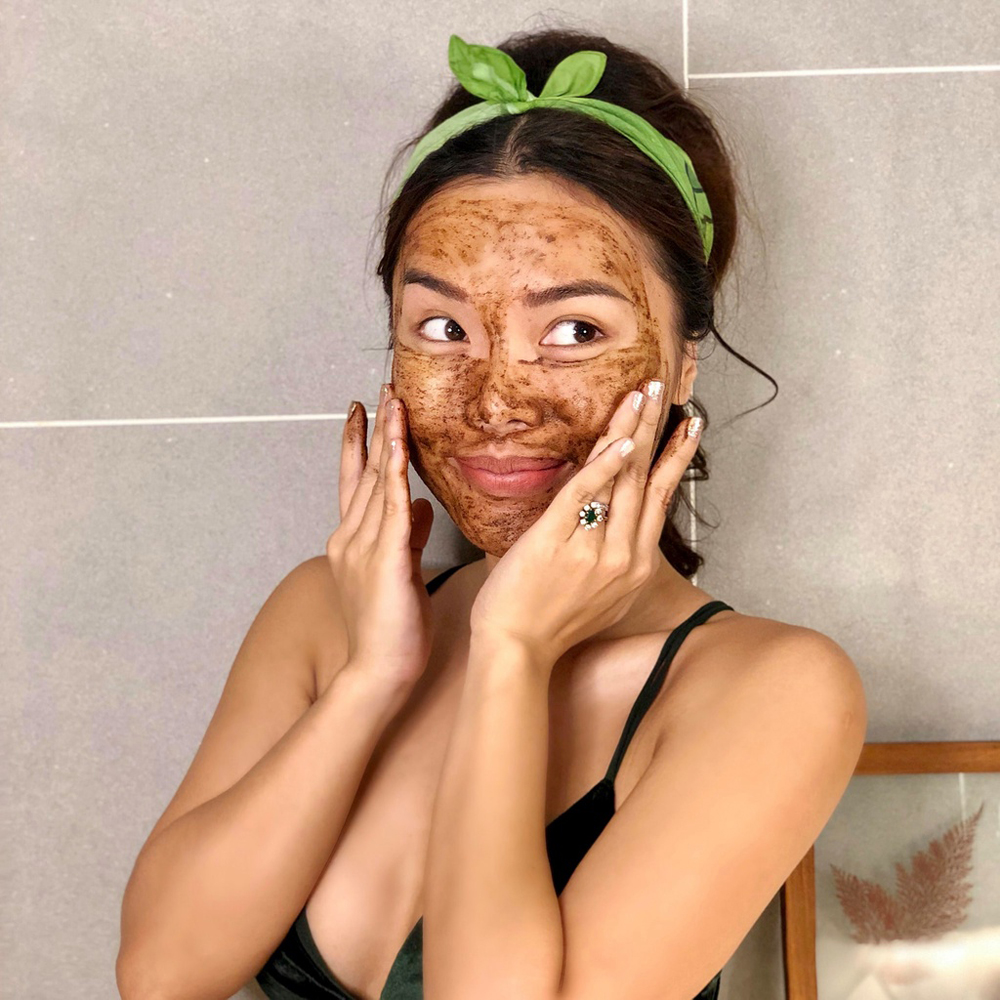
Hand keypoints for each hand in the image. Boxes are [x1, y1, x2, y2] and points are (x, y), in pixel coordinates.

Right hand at [326, 384, 434, 689]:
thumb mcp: (401, 570)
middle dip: (376, 428)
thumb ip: (408, 535)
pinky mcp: (384, 558)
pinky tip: (399, 446)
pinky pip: (391, 507)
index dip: (359, 444)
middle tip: (384, 389)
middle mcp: (351, 536)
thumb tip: (423, 505)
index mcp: (354, 540)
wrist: (377, 670)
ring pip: (377, 482)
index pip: (357, 482)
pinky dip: (395, 474)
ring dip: (387, 439)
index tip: (362, 411)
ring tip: (393, 403)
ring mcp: (362, 546)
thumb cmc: (391, 628)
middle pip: (366, 472)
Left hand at [468, 379, 702, 668]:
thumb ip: (615, 559)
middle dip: (657, 430)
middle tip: (665, 391)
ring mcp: (592, 550)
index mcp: (635, 567)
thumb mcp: (603, 596)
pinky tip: (619, 439)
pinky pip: (583, 495)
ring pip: (621, 479)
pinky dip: (602, 465)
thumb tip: (619, 523)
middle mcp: (623, 556)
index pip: (660, 500)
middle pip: (646, 480)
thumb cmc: (551, 623)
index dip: (675, 460)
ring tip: (644, 396)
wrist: (516, 651)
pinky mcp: (555, 541)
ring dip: (633, 430)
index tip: (689, 429)